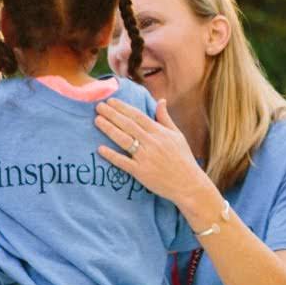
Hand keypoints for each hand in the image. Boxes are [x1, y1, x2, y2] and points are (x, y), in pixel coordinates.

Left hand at [94, 97, 214, 215]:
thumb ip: (165, 118)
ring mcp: (145, 157)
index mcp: (160, 132)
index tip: (110, 101)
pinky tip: (100, 148)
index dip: (123, 107)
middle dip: (112, 114)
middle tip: (98, 106)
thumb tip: (161, 100)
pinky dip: (112, 155)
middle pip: (128, 125)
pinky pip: (123, 162)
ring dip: (109, 129)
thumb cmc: (183, 158)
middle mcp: (152, 142)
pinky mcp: (141, 172)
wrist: (188, 184)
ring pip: (124, 140)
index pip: (138, 116)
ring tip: (97, 120)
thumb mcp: (177, 135)